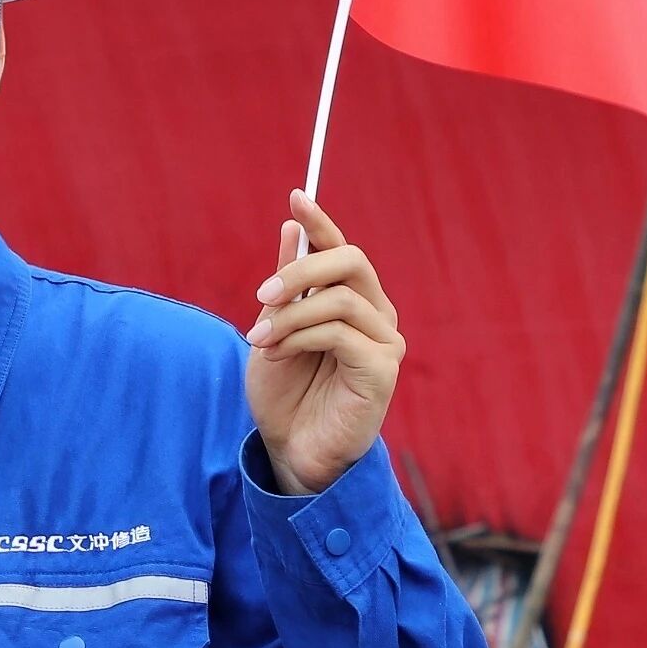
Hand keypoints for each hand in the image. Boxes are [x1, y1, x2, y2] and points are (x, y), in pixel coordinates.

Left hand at [246, 190, 401, 495]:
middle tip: (261, 297)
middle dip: (300, 270)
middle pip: (350, 261)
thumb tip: (291, 227)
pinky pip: (340, 333)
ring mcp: (385, 341)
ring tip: (261, 341)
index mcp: (353, 300)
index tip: (296, 196)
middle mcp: (376, 314)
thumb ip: (288, 285)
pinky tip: (279, 354)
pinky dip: (300, 337)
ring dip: (290, 315)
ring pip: (338, 298)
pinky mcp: (384, 369)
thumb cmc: (286, 394)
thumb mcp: (275, 329)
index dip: (321, 221)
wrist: (292, 450)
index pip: (342, 248)